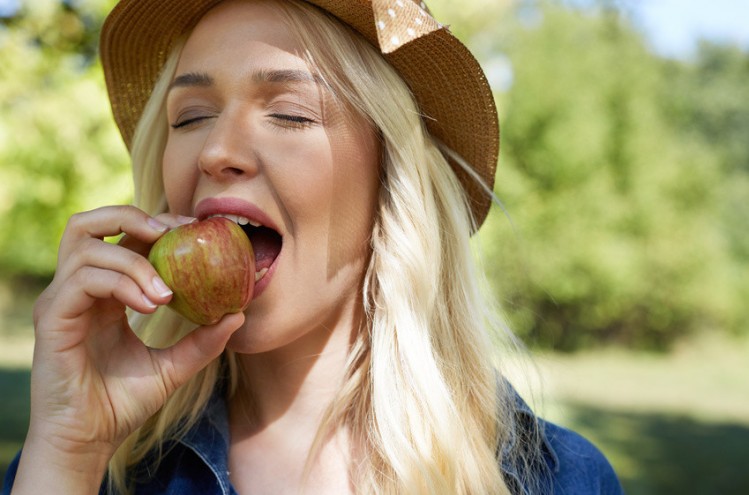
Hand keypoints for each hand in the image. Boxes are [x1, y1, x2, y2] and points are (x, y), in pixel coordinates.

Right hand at [12, 206, 242, 493]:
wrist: (91, 440)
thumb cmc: (123, 402)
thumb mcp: (174, 366)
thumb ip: (202, 341)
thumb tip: (239, 314)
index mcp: (103, 293)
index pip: (121, 237)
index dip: (155, 223)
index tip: (193, 230)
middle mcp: (78, 289)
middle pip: (89, 223)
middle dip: (134, 217)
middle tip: (173, 235)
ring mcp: (61, 300)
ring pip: (88, 246)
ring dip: (135, 261)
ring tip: (166, 293)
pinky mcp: (52, 317)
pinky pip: (84, 279)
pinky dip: (121, 283)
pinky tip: (149, 305)